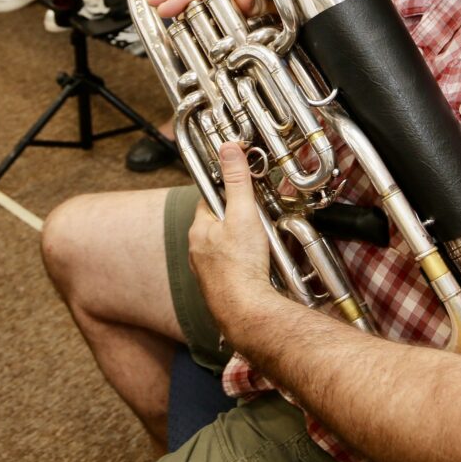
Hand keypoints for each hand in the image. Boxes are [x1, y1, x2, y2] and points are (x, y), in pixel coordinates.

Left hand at [189, 141, 275, 342]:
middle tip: (257, 218)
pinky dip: (243, 265)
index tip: (241, 189)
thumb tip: (228, 149)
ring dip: (241, 244)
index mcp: (199, 230)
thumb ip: (237, 181)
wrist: (246, 312)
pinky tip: (258, 268)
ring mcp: (208, 273)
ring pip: (224, 248)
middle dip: (236, 219)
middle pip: (218, 224)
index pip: (209, 200)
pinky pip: (231, 269)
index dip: (226, 192)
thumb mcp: (243, 214)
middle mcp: (198, 251)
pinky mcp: (220, 289)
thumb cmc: (241, 265)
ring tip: (262, 244)